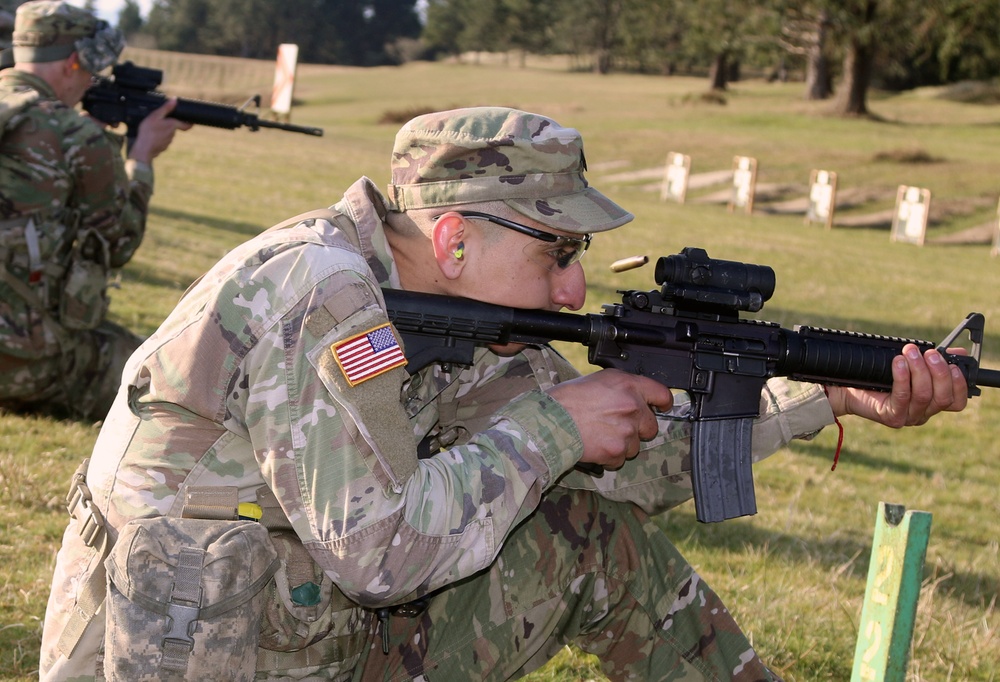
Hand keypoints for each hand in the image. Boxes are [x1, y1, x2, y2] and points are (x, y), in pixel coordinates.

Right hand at [128, 98, 191, 163]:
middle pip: (173, 128)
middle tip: (160, 122)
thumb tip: (175, 100)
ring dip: (163, 132)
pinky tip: (151, 137)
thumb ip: (166, 108)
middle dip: (169, 125)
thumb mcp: (156, 116)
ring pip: (168, 135)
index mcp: (173, 125)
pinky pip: (162, 141)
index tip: (191, 122)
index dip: (189, 123)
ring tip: (153, 129)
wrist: (144, 148)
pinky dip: (159, 138)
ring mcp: (168, 142)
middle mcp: (173, 134)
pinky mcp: (163, 147)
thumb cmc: (149, 131)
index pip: (186, 125)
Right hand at [547, 369, 671, 468]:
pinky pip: (620, 459)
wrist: (550, 422)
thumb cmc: (567, 400)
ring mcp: (626, 431)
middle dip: (638, 429)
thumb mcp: (597, 381)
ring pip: (635, 446)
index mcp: (628, 386)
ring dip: (622, 444)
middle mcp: (632, 407)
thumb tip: (634, 395)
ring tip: (599, 435)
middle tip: (617, 426)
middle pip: (651, 426)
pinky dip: (609, 456)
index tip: (661, 408)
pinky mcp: (617, 451)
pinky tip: (595, 445)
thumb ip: (622, 387)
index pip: (661, 394)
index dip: (663, 403)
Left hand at [825, 345, 967, 426]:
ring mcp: (908, 417)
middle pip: (943, 398)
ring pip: (924, 396)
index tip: (953, 365)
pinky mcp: (892, 417)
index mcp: (932, 402)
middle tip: (930, 353)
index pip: (956, 401)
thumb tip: (958, 353)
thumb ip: (933, 360)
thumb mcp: (911, 364)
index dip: (960, 384)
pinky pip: (902, 397)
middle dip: (939, 372)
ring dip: (919, 370)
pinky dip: (902, 377)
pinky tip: (898, 363)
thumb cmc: (881, 375)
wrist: (849, 388)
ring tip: (910, 352)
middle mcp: (923, 412)